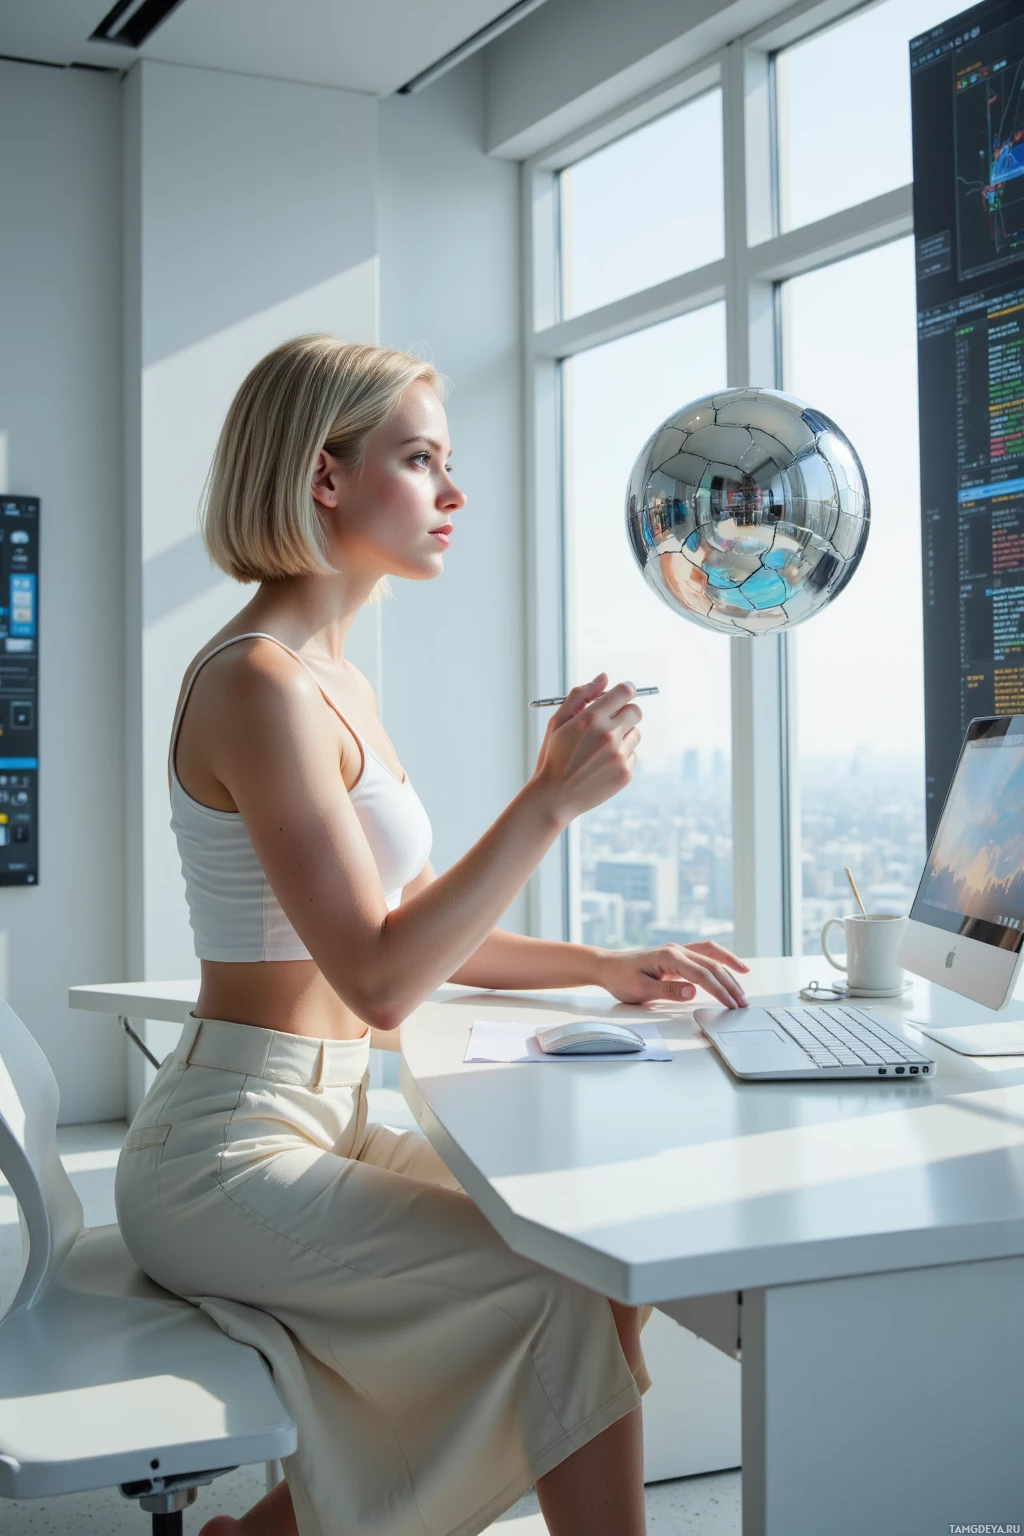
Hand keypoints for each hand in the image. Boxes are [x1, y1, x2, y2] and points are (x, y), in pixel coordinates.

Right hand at [530, 673, 641, 823]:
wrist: (554, 797)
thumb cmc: (553, 756)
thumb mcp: (558, 722)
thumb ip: (580, 695)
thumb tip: (604, 677)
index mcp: (590, 719)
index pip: (625, 692)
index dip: (626, 690)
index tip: (623, 693)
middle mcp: (608, 735)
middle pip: (636, 711)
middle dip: (625, 712)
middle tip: (611, 721)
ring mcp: (619, 756)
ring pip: (636, 734)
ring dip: (623, 736)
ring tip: (600, 749)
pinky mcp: (625, 773)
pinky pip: (632, 755)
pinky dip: (621, 757)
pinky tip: (601, 765)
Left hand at [594, 941, 749, 1009]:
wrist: (607, 966)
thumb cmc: (621, 978)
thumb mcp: (640, 990)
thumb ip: (668, 991)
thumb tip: (693, 992)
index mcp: (669, 957)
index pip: (702, 974)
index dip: (719, 990)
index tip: (731, 1004)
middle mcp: (677, 950)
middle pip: (711, 965)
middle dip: (730, 984)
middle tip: (743, 1003)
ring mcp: (679, 951)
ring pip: (712, 957)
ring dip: (729, 970)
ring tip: (744, 986)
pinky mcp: (678, 956)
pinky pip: (705, 954)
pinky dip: (722, 960)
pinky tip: (734, 967)